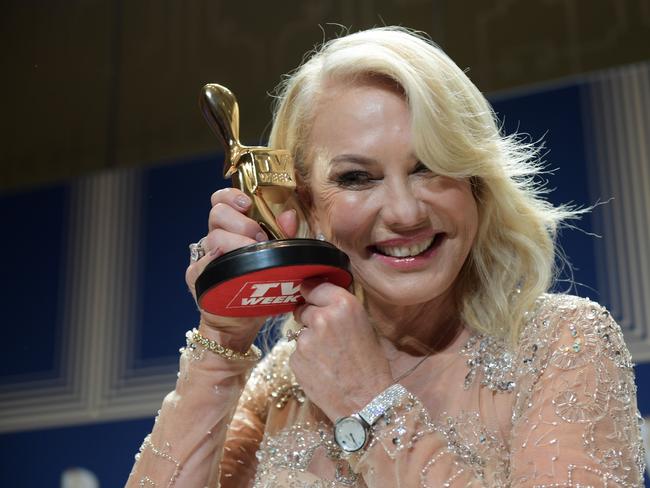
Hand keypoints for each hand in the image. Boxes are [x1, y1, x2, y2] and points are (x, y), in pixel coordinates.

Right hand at [185, 188, 297, 349]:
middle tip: (259, 238)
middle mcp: (215, 238)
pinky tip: (232, 270)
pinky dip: (218, 263)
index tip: (248, 204)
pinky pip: (203, 264)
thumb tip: (289, 216)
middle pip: (217, 213)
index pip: (222, 201)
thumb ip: (283, 236)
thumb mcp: (277, 260)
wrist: (242, 322)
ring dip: (236, 243)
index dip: (232, 196)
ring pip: (213, 237)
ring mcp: (204, 257)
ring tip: (254, 255)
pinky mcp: (197, 276)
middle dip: (241, 222)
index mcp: (232, 228)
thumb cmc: (260, 288)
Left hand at [291, 281, 392, 420]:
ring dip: (309, 340)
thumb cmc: (371, 366)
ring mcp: (305, 339)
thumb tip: (322, 302)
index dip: (312, 291)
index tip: (308, 293)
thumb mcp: (364, 327)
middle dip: (311, 318)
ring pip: (300, 332)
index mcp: (344, 305)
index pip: (316, 286)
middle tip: (327, 336)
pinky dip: (305, 359)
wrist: (365, 401)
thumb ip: (342, 311)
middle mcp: (322, 317)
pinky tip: (321, 369)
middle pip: (304, 308)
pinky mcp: (295, 358)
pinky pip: (297, 352)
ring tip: (328, 358)